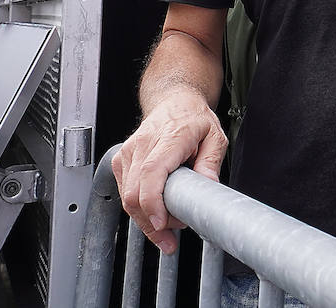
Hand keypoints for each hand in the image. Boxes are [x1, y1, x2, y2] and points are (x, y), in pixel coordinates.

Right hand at [113, 89, 227, 253]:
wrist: (173, 102)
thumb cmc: (193, 118)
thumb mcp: (215, 137)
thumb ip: (211, 162)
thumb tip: (207, 187)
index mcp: (169, 138)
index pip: (152, 173)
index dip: (153, 203)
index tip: (163, 224)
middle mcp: (142, 145)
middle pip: (134, 193)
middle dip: (152, 222)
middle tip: (173, 235)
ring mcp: (127, 153)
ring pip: (127, 197)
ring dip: (145, 219)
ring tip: (168, 225)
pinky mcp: (120, 161)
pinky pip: (124, 192)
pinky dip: (138, 208)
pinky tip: (155, 213)